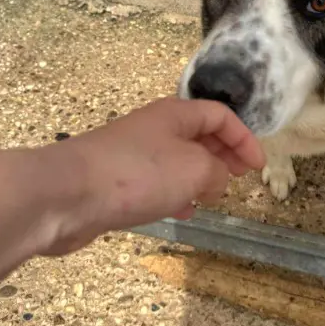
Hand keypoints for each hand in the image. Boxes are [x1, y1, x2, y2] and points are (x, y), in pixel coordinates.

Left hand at [38, 97, 263, 254]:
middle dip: (224, 155)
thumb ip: (218, 172)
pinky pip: (158, 181)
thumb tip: (217, 181)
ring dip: (201, 176)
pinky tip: (183, 211)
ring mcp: (136, 153)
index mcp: (176, 114)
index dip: (244, 138)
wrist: (67, 195)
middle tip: (240, 177)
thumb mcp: (195, 169)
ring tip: (216, 195)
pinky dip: (176, 193)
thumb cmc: (139, 173)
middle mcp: (157, 128)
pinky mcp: (120, 180)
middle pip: (200, 135)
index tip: (258, 166)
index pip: (221, 116)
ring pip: (180, 159)